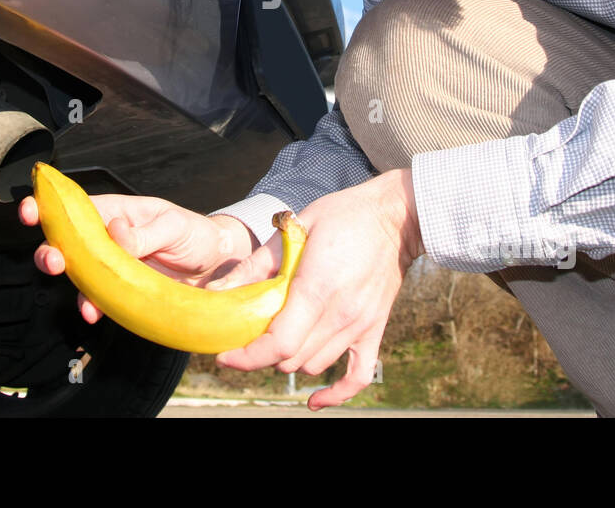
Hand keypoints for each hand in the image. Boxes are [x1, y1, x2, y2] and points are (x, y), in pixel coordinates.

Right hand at [19, 193, 255, 323]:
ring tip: (75, 292)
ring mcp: (111, 268)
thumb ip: (144, 231)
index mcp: (115, 213)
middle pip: (66, 244)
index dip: (48, 207)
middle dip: (51, 251)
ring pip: (77, 274)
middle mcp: (106, 240)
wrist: (215, 266)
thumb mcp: (174, 225)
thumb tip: (115, 233)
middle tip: (54, 260)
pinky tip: (93, 312)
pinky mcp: (120, 293)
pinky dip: (91, 306)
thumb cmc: (194, 233)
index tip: (29, 209)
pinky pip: (97, 299)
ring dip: (69, 283)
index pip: (75, 208)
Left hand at [210, 168, 423, 410]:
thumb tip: (218, 289)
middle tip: (248, 335)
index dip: (247, 357)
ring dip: (289, 360)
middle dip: (261, 353)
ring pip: (313, 367)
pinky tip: (314, 400)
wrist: (396, 217)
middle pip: (290, 359)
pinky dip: (336, 394)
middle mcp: (340, 314)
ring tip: (277, 340)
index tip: (226, 356)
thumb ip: (256, 264)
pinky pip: (359, 376)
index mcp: (316, 288)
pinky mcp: (375, 330)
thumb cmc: (343, 215)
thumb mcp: (294, 228)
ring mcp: (360, 325)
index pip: (278, 344)